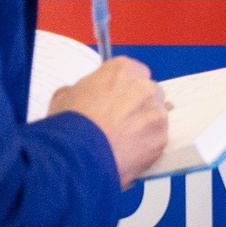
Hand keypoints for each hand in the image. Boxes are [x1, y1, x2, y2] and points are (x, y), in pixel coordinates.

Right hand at [51, 55, 169, 184]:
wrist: (78, 156)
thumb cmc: (71, 126)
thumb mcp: (64, 96)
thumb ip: (81, 90)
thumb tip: (80, 96)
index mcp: (123, 70)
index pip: (131, 72)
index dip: (121, 88)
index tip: (115, 98)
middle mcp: (144, 87)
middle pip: (147, 93)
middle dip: (135, 106)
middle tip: (117, 121)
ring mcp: (156, 114)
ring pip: (154, 117)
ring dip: (142, 126)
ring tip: (120, 140)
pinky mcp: (161, 139)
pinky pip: (156, 141)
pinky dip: (146, 147)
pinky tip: (127, 153)